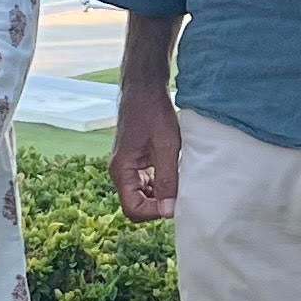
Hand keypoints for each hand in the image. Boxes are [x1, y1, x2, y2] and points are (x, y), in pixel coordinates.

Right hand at [110, 82, 180, 222]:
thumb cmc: (154, 112)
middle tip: (180, 194)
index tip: (176, 202)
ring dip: (160, 195)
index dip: (156, 212)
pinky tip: (174, 173)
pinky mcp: (134, 162)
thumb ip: (167, 180)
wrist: (144, 88)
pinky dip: (160, 185)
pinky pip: (145, 184)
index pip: (133, 209)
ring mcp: (126, 168)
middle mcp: (120, 172)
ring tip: (179, 181)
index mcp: (122, 171)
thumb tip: (169, 212)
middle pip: (136, 206)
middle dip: (159, 205)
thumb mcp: (166, 147)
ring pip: (141, 196)